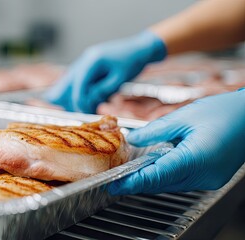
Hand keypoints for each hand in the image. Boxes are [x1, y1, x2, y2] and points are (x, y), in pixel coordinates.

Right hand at [44, 31, 165, 112]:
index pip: (78, 84)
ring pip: (69, 84)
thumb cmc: (132, 62)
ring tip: (91, 106)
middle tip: (86, 110)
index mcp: (92, 61)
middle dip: (74, 100)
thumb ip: (103, 90)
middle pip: (67, 84)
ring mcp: (83, 63)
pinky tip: (93, 99)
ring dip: (77, 97)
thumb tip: (89, 101)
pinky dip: (82, 93)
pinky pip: (77, 83)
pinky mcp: (86, 68)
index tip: (86, 111)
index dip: (80, 100)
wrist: (138, 49)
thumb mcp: (120, 79)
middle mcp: (84, 60)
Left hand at [109, 90, 244, 194]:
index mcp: (195, 158)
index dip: (132, 182)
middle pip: (161, 183)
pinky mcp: (210, 178)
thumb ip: (155, 130)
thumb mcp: (184, 116)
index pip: (156, 176)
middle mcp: (203, 175)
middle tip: (114, 179)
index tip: (114, 185)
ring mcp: (208, 180)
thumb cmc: (224, 112)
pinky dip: (164, 176)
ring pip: (170, 184)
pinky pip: (181, 181)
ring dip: (150, 180)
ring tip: (128, 174)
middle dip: (137, 182)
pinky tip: (152, 168)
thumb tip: (133, 139)